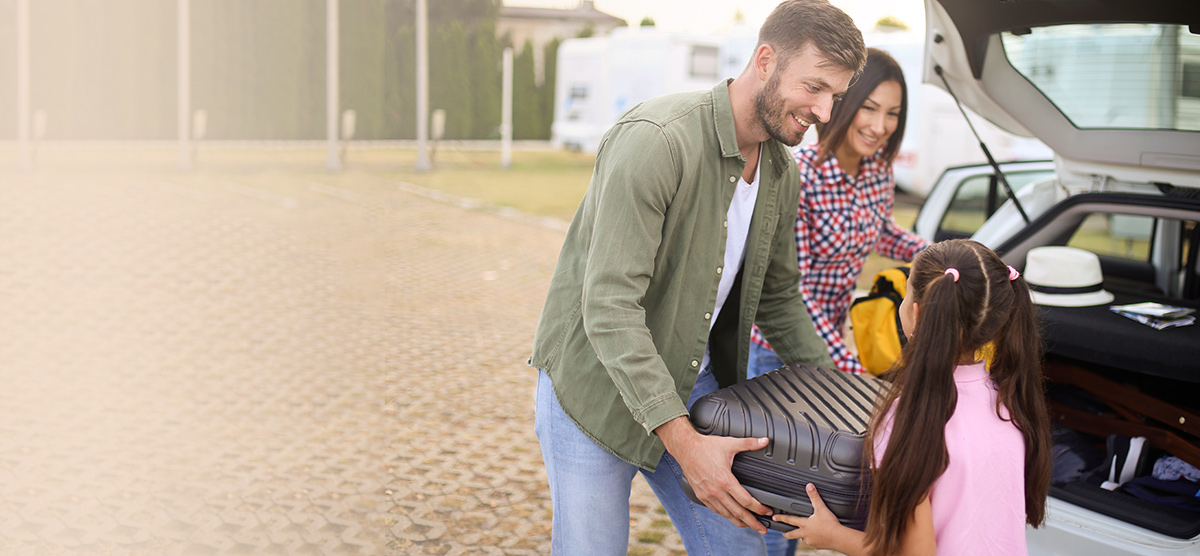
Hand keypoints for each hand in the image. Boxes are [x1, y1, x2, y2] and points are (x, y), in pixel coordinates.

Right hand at [655, 417, 771, 532]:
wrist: (685, 448)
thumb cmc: (706, 447)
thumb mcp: (729, 444)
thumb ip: (749, 443)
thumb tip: (764, 440)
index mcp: (725, 480)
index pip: (745, 501)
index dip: (758, 509)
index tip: (767, 512)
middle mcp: (716, 491)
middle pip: (738, 513)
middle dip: (752, 523)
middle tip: (763, 529)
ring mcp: (707, 495)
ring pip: (726, 514)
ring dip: (739, 522)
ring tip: (750, 526)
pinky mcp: (701, 496)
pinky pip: (716, 510)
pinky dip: (726, 515)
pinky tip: (732, 516)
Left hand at [773, 483, 860, 552]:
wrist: (839, 538)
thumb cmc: (830, 525)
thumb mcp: (821, 508)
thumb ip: (814, 497)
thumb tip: (809, 486)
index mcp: (804, 525)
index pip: (790, 520)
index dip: (781, 518)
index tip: (775, 518)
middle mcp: (805, 534)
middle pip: (792, 534)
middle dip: (786, 533)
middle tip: (783, 533)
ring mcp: (811, 541)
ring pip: (803, 539)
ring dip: (802, 536)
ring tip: (804, 534)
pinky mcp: (818, 546)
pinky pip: (813, 543)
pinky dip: (813, 540)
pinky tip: (817, 537)